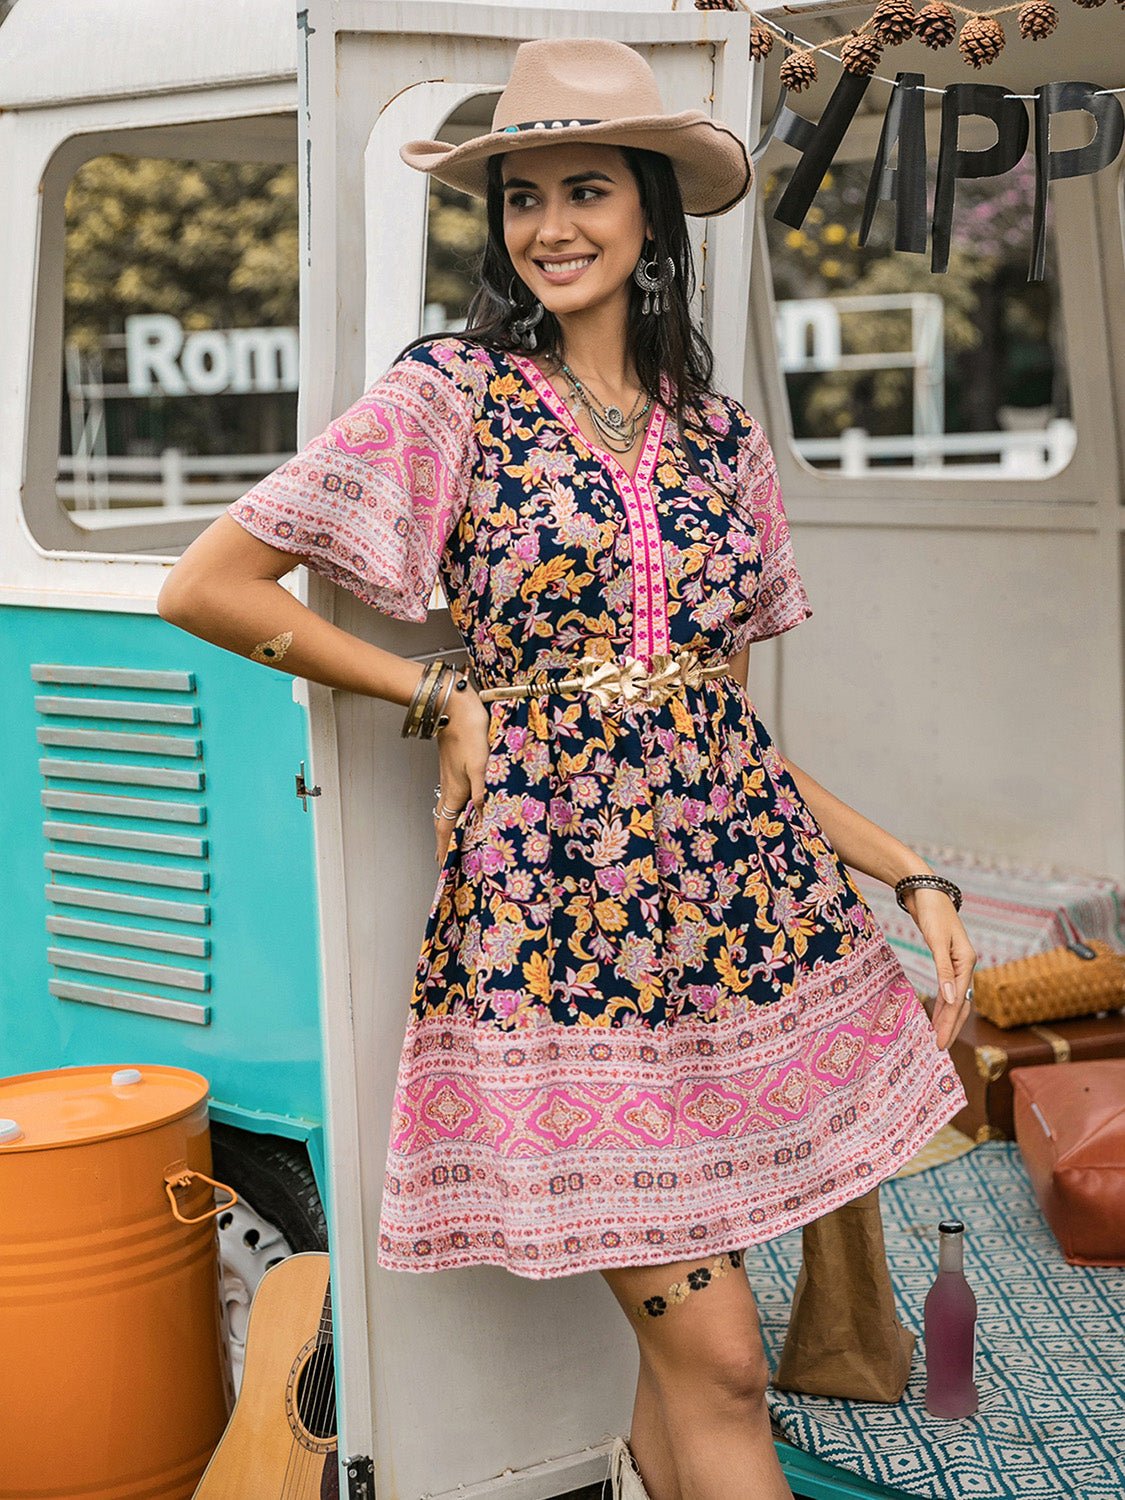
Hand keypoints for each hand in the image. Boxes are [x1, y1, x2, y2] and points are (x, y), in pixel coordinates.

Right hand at [432, 680, 490, 866]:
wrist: (454, 707)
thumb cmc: (469, 733)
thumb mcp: (480, 763)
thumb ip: (482, 789)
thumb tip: (482, 814)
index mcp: (455, 791)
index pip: (446, 827)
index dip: (444, 847)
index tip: (442, 865)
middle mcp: (451, 788)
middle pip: (445, 822)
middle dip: (445, 842)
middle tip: (446, 859)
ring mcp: (452, 778)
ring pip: (448, 809)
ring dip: (449, 827)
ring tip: (452, 840)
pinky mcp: (457, 768)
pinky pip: (454, 798)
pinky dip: (456, 810)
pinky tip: (465, 807)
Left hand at [901, 886, 976, 1050]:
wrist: (926, 891)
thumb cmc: (932, 913)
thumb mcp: (937, 940)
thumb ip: (944, 969)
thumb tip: (951, 998)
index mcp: (967, 961)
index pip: (959, 1001)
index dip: (949, 1024)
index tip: (939, 1043)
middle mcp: (965, 964)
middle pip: (961, 1003)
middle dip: (950, 1027)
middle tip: (940, 1049)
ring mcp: (957, 963)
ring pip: (955, 998)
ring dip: (947, 1018)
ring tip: (939, 1037)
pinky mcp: (947, 960)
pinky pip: (948, 989)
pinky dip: (943, 1003)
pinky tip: (937, 1014)